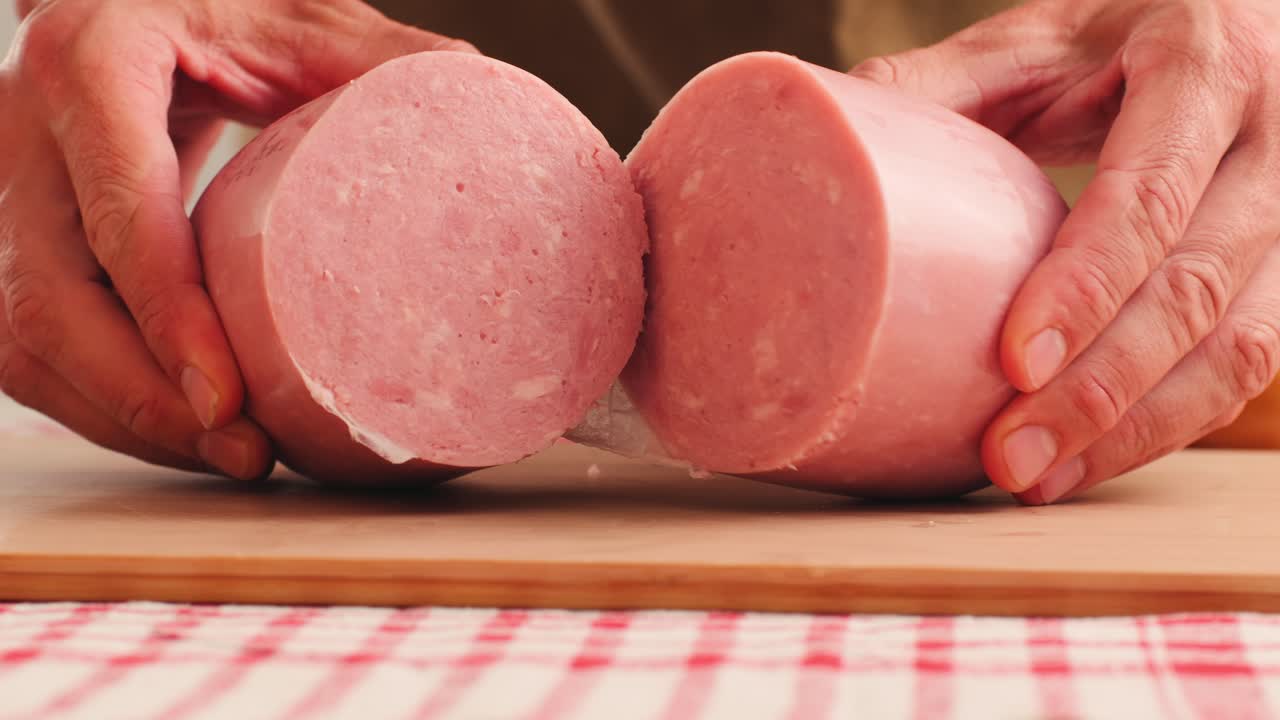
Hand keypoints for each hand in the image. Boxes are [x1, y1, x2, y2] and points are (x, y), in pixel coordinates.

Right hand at [0, 0, 473, 476]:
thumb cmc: (219, 2)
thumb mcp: (304, 18)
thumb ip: (389, 65)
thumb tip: (491, 119)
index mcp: (93, 61)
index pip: (116, 207)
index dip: (166, 314)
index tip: (224, 396)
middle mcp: (24, 130)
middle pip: (48, 301)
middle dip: (144, 398)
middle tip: (246, 450)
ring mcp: (4, 191)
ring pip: (24, 340)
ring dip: (124, 419)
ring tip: (230, 456)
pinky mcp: (13, 237)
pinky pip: (31, 345)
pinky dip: (103, 403)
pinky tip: (181, 430)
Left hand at [852, 0, 1279, 503]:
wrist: (1242, 17)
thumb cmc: (1127, 27)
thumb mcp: (1038, 35)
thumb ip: (946, 84)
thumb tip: (829, 138)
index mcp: (1208, 59)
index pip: (1152, 193)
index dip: (1088, 286)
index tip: (1014, 361)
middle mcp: (1276, 137)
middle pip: (1197, 286)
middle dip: (1100, 388)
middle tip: (1009, 455)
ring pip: (1240, 344)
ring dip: (1136, 428)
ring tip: (1036, 477)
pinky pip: (1248, 363)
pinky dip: (1168, 424)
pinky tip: (1090, 459)